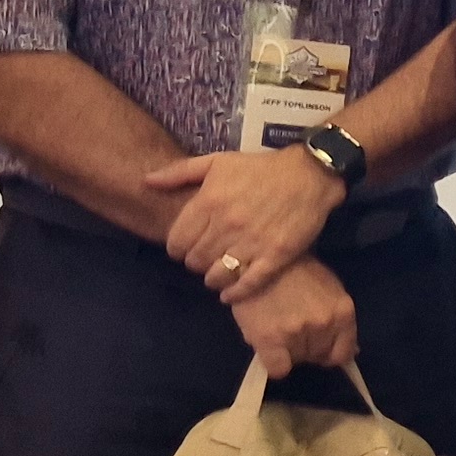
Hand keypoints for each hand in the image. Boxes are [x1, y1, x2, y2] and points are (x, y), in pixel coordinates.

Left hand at [146, 144, 345, 297]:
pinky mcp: (275, 256)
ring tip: (218, 273)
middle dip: (195, 262)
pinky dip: (234, 294)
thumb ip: (179, 172)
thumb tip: (146, 182)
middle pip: (194, 261)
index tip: (186, 247)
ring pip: (217, 276)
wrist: (309, 174)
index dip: (178, 248)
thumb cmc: (260, 168)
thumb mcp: (218, 162)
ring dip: (213, 278)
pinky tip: (230, 294)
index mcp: (209, 202)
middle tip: (205, 258)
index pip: (176, 243)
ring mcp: (251, 243)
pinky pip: (247, 284)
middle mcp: (226, 225)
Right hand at [231, 256, 357, 378]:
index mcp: (343, 312)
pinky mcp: (271, 339)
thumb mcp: (329, 290)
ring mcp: (298, 332)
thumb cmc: (296, 272)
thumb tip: (353, 352)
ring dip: (287, 350)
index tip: (315, 343)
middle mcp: (325, 324)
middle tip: (290, 326)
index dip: (327, 351)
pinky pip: (278, 369)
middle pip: (317, 357)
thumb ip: (340, 321)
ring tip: (276, 326)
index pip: (343, 354)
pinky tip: (267, 346)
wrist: (260, 258)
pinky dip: (274, 363)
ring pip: (296, 361)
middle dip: (306, 347)